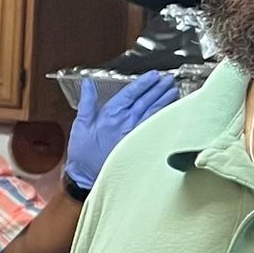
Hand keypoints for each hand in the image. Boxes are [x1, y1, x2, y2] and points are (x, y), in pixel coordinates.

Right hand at [66, 70, 180, 188]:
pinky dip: (163, 115)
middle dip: (158, 87)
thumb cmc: (83, 153)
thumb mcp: (80, 125)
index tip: (153, 75)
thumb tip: (87, 85)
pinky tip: (170, 110)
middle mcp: (125, 121)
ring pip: (154, 111)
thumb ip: (87, 103)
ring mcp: (135, 132)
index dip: (143, 82)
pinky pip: (155, 125)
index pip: (131, 93)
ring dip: (164, 99)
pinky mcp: (141, 144)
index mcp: (110, 114)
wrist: (88, 177)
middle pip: (146, 99)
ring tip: (173, 89)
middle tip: (168, 78)